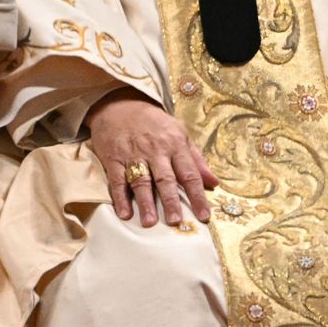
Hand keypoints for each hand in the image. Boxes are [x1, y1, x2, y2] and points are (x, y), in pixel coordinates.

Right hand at [84, 88, 216, 226]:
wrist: (120, 104)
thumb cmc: (154, 123)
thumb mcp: (180, 133)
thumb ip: (196, 159)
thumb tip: (215, 182)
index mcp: (175, 144)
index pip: (190, 174)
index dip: (198, 196)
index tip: (204, 216)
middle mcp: (156, 150)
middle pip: (165, 179)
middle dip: (171, 201)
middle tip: (175, 221)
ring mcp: (133, 154)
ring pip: (141, 181)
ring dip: (145, 202)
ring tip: (150, 222)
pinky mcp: (113, 158)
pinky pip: (117, 180)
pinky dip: (120, 197)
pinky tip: (124, 213)